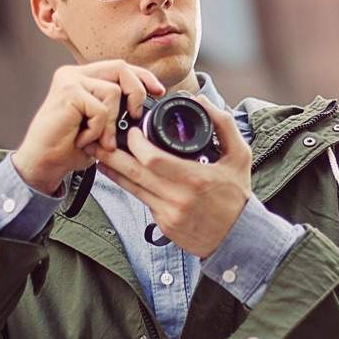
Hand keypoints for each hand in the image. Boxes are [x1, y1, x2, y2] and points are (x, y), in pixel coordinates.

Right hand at [12, 60, 165, 194]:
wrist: (44, 163)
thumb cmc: (70, 147)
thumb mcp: (102, 125)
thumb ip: (117, 110)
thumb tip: (145, 107)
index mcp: (83, 78)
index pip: (120, 67)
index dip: (143, 76)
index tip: (159, 90)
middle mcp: (75, 74)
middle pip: (121, 68)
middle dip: (137, 92)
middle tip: (135, 116)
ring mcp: (69, 81)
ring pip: (113, 92)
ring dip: (112, 123)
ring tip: (98, 139)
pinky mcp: (68, 93)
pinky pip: (101, 109)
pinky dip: (98, 130)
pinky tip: (83, 139)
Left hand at [84, 96, 251, 257]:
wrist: (238, 237)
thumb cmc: (237, 195)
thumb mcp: (240, 156)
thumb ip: (223, 124)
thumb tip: (202, 101)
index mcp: (196, 179)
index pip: (153, 159)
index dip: (136, 143)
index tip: (132, 131)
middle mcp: (179, 198)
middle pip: (134, 174)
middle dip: (112, 155)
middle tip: (98, 141)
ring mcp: (169, 214)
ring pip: (132, 188)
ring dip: (114, 171)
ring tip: (99, 156)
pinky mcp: (164, 226)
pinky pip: (142, 201)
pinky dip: (129, 186)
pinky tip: (120, 174)